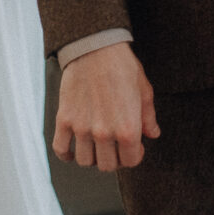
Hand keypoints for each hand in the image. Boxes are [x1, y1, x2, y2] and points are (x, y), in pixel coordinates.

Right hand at [53, 41, 159, 171]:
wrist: (96, 48)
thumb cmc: (122, 66)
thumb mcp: (144, 90)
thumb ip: (148, 117)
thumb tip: (152, 134)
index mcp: (128, 128)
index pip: (130, 161)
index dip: (134, 156)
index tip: (133, 148)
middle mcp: (104, 133)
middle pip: (107, 165)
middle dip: (114, 159)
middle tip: (115, 147)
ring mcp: (82, 128)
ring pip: (85, 161)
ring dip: (92, 157)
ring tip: (97, 146)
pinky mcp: (64, 120)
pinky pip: (61, 149)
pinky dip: (67, 155)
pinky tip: (74, 150)